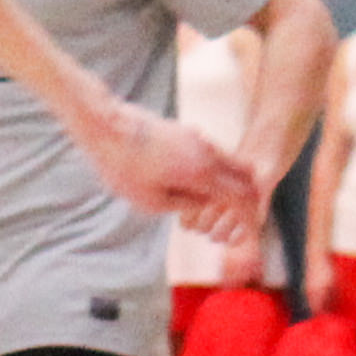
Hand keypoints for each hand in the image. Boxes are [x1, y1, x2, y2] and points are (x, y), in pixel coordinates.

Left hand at [72, 86, 261, 250]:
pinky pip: (211, 154)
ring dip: (230, 183)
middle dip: (247, 196)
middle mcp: (207, 151)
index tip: (245, 230)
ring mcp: (197, 137)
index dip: (249, 216)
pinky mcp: (186, 131)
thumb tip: (206, 203)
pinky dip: (214, 171)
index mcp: (203, 172)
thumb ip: (186, 204)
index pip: (244, 196)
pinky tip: (197, 185)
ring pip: (229, 162)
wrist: (106, 125)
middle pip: (245, 174)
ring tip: (214, 204)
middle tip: (239, 215)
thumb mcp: (152, 201)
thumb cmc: (123, 167)